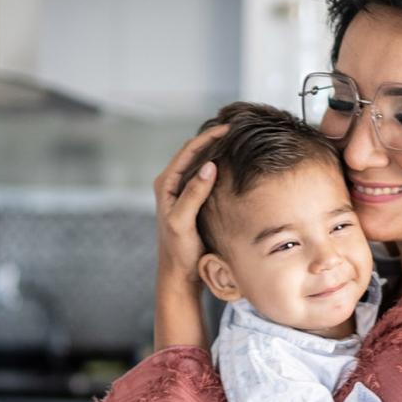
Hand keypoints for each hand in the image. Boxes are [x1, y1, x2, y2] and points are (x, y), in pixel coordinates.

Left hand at [154, 124, 228, 285]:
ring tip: (235, 141)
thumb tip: (209, 165)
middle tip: (235, 130)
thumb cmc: (179, 250)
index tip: (228, 128)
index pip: (188, 151)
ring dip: (215, 151)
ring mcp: (180, 191)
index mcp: (166, 184)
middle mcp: (171, 184)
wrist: (179, 273)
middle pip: (193, 152)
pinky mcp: (191, 200)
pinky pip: (204, 176)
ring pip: (199, 162)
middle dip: (212, 139)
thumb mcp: (183, 222)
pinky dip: (218, 166)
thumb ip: (193, 193)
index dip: (207, 137)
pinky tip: (232, 165)